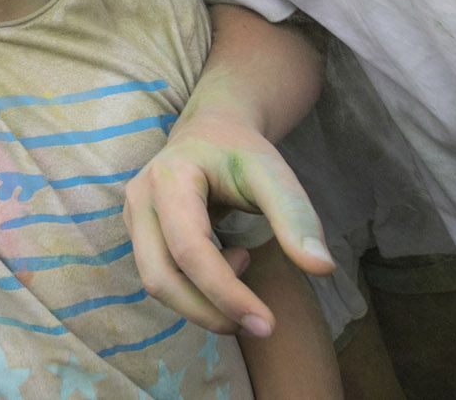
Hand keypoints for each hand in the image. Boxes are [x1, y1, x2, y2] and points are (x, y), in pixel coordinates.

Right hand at [123, 115, 333, 336]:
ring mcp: (133, 217)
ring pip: (156, 283)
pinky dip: (195, 289)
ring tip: (242, 263)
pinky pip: (160, 276)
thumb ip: (296, 217)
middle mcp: (140, 199)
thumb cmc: (242, 152)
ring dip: (202, 300)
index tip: (267, 324)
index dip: (226, 294)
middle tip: (258, 321)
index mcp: (170, 178)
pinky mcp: (137, 232)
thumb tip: (322, 269)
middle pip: (161, 277)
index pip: (191, 250)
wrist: (210, 131)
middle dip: (209, 312)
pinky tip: (225, 262)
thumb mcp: (273, 175)